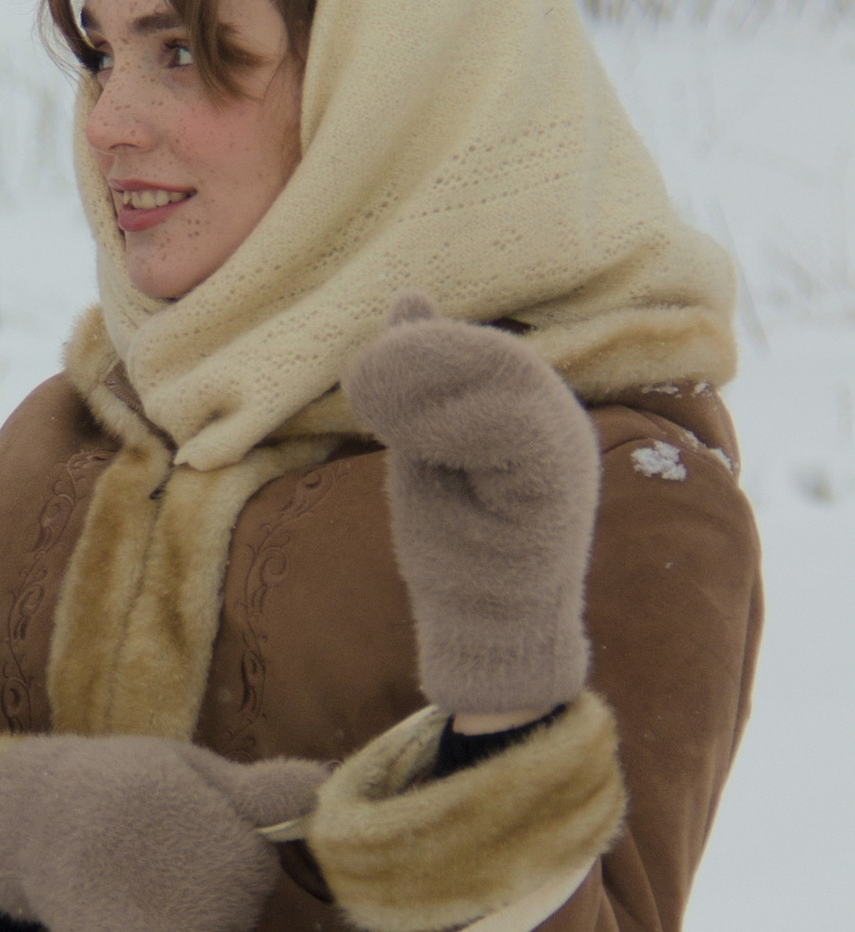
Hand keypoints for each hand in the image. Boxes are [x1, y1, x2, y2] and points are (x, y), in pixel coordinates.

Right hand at [0, 735, 326, 931]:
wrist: (29, 825)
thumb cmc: (118, 786)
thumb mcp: (186, 768)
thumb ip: (259, 791)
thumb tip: (323, 790)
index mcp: (204, 817)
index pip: (256, 860)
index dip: (223, 842)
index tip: (175, 826)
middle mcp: (194, 874)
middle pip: (242, 901)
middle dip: (213, 882)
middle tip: (151, 855)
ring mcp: (172, 926)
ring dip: (188, 919)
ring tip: (131, 883)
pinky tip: (122, 916)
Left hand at [344, 294, 598, 719]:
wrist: (485, 631)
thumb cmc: (457, 549)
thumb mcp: (424, 449)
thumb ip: (420, 384)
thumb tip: (408, 299)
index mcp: (528, 415)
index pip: (481, 350)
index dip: (421, 348)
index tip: (365, 373)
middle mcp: (557, 425)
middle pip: (497, 356)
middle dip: (420, 358)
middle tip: (364, 379)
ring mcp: (566, 454)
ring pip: (511, 379)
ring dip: (431, 383)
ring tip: (380, 407)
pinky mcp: (562, 487)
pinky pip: (520, 428)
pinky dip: (460, 423)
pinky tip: (419, 444)